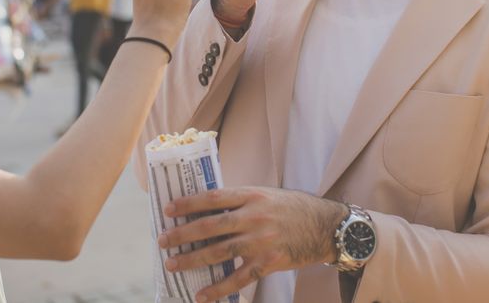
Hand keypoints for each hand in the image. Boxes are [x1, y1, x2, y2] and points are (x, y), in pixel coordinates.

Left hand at [158, 187, 346, 301]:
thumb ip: (240, 201)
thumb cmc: (293, 208)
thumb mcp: (267, 195)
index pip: (213, 197)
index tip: (168, 209)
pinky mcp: (269, 262)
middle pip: (211, 226)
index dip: (188, 204)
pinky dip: (218, 288)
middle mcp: (254, 216)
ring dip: (192, 259)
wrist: (325, 226)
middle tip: (163, 240)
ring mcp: (261, 240)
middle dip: (183, 234)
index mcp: (252, 195)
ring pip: (219, 251)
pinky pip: (238, 278)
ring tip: (173, 264)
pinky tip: (201, 295)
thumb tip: (207, 209)